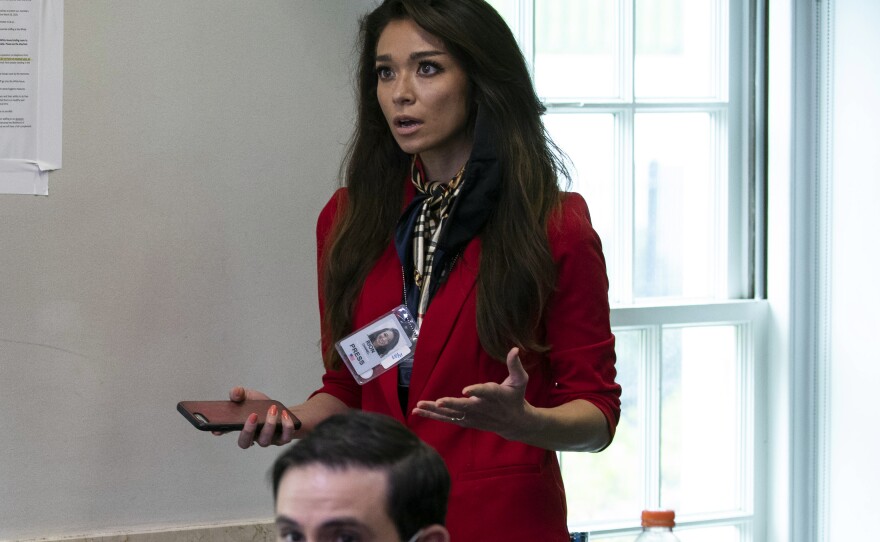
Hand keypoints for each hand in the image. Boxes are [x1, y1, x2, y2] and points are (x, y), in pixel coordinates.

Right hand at [221, 386, 298, 448]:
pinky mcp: (283, 439)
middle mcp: (253, 438)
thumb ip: (239, 393)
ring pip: (265, 440)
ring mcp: (268, 440)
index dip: (221, 431)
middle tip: (252, 415)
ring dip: (269, 425)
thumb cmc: (261, 406)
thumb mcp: (249, 396)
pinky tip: (285, 414)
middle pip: (246, 442)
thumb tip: (234, 393)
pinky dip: (286, 426)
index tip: (216, 429)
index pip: (228, 432)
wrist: (281, 410)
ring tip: (272, 409)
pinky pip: (285, 437)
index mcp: (241, 428)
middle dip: (248, 430)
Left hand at [413, 348, 535, 440]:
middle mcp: (482, 407)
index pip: (485, 392)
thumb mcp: (520, 381)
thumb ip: (515, 366)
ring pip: (452, 414)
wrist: (515, 423)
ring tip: (419, 406)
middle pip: (465, 407)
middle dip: (451, 404)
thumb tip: (515, 349)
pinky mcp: (465, 421)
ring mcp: (472, 416)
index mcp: (495, 395)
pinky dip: (432, 415)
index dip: (476, 391)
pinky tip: (418, 411)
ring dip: (435, 411)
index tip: (466, 390)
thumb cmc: (515, 397)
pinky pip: (447, 418)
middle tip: (439, 402)